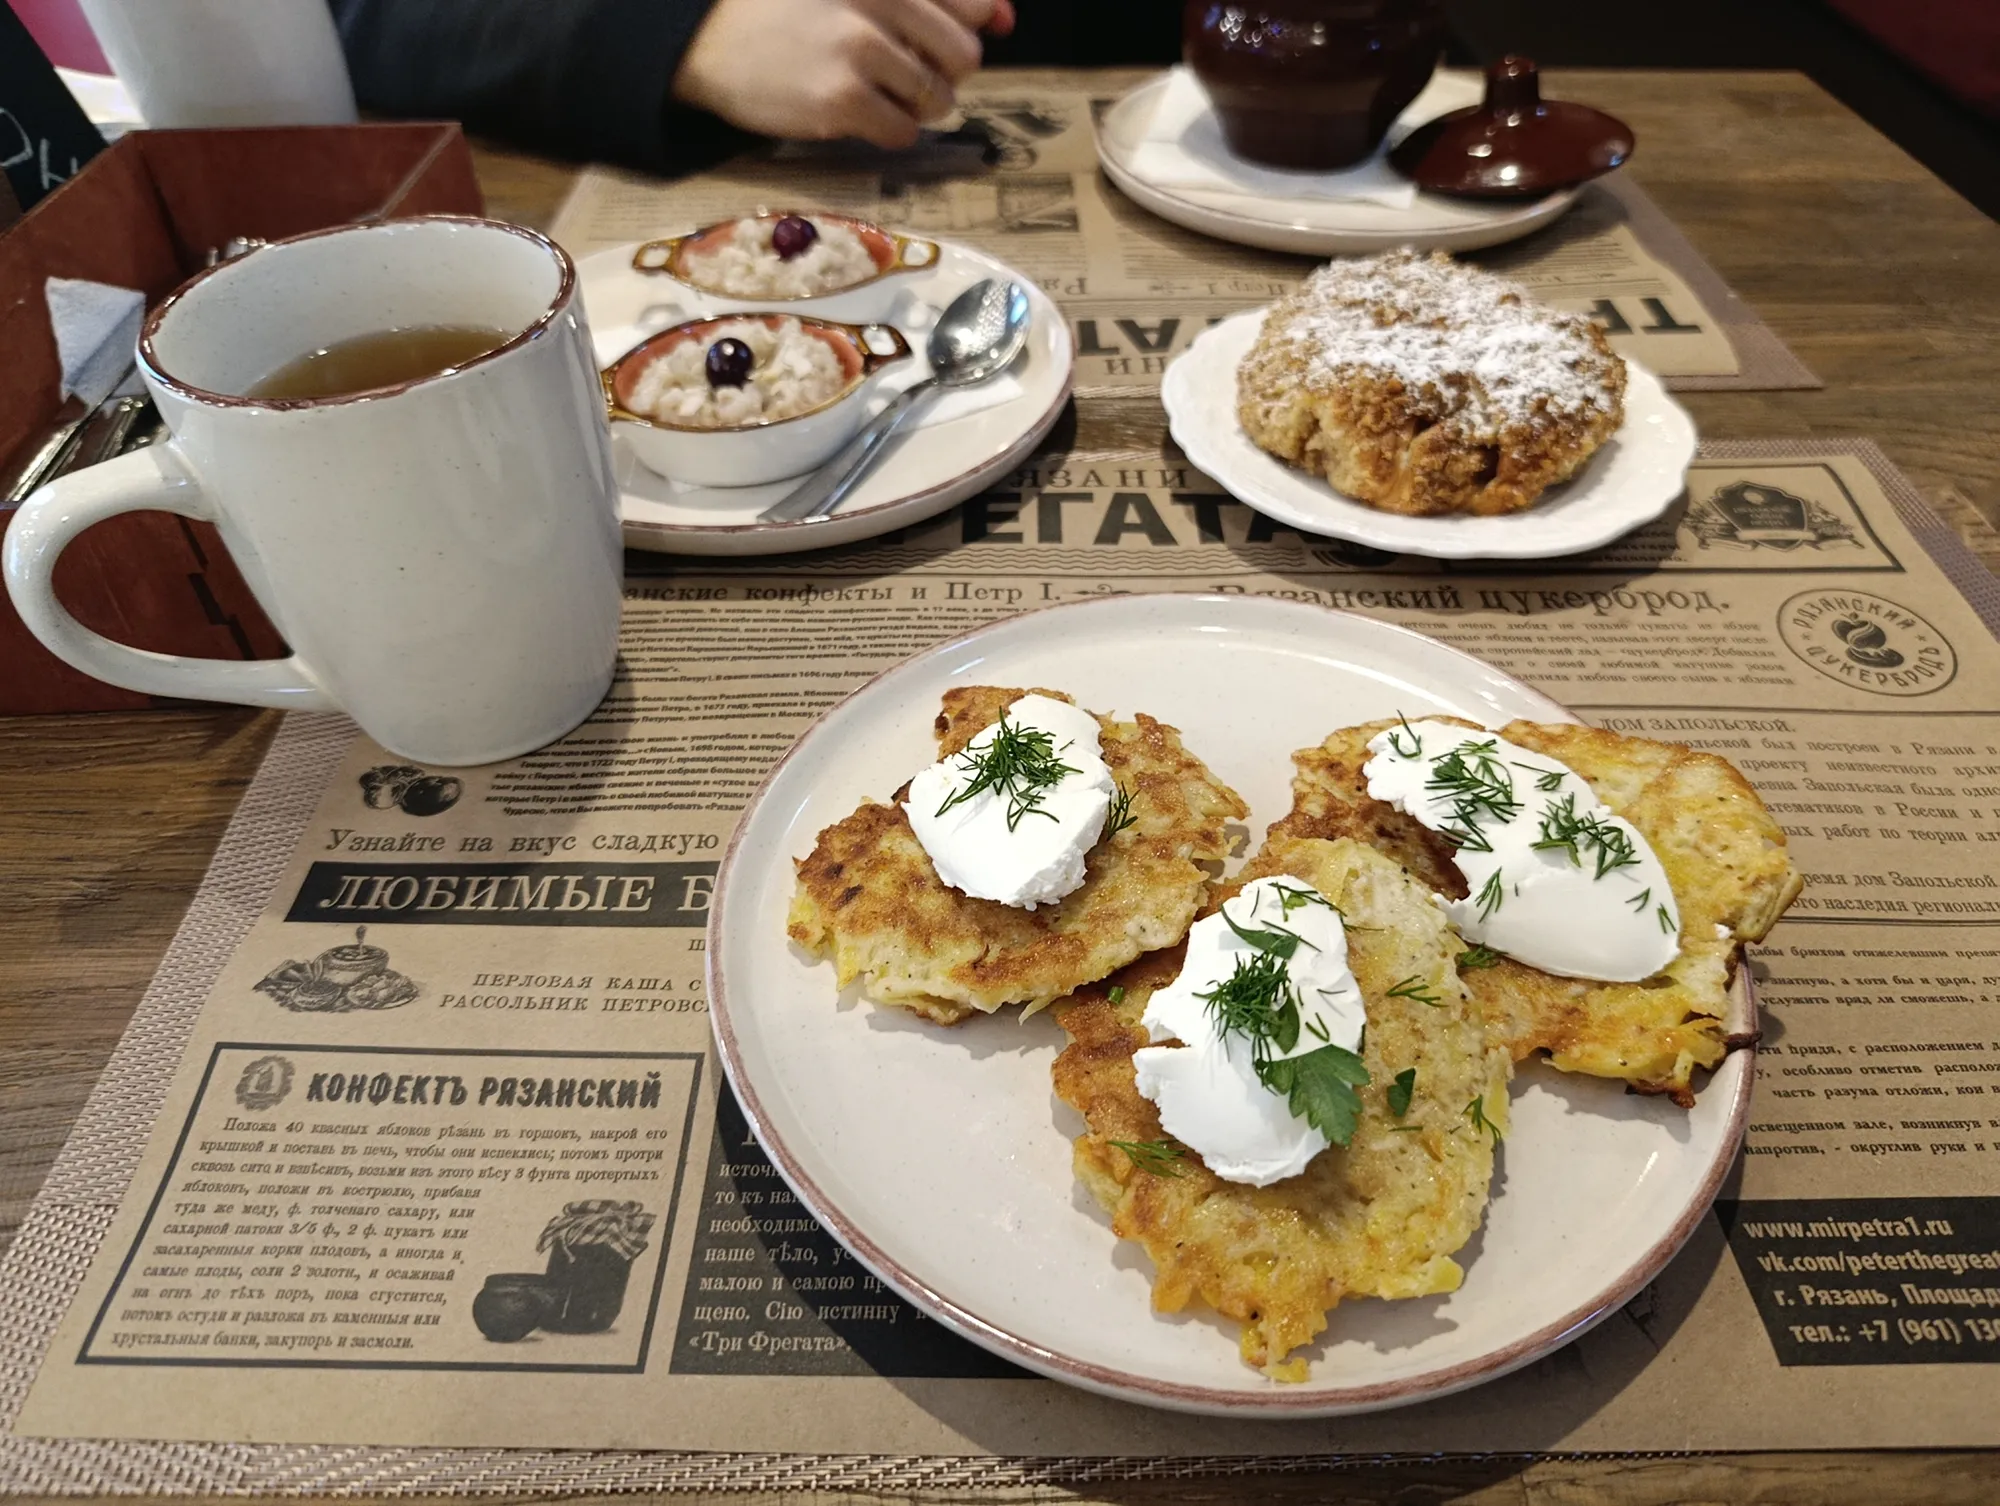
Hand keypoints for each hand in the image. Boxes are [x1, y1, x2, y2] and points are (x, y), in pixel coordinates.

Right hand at [673, 0, 1014, 149]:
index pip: (971, 2)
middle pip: (963, 56)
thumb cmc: (784, 11)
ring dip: (917, 107)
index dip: (975, 24)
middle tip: (907, 75)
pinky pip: (903, 131)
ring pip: (937, 99)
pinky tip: (860, 116)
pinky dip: (891, 132)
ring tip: (877, 95)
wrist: (706, 39)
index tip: (959, 38)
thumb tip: (1005, 16)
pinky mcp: (841, 99)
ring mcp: (860, 51)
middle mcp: (878, 2)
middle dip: (945, 74)